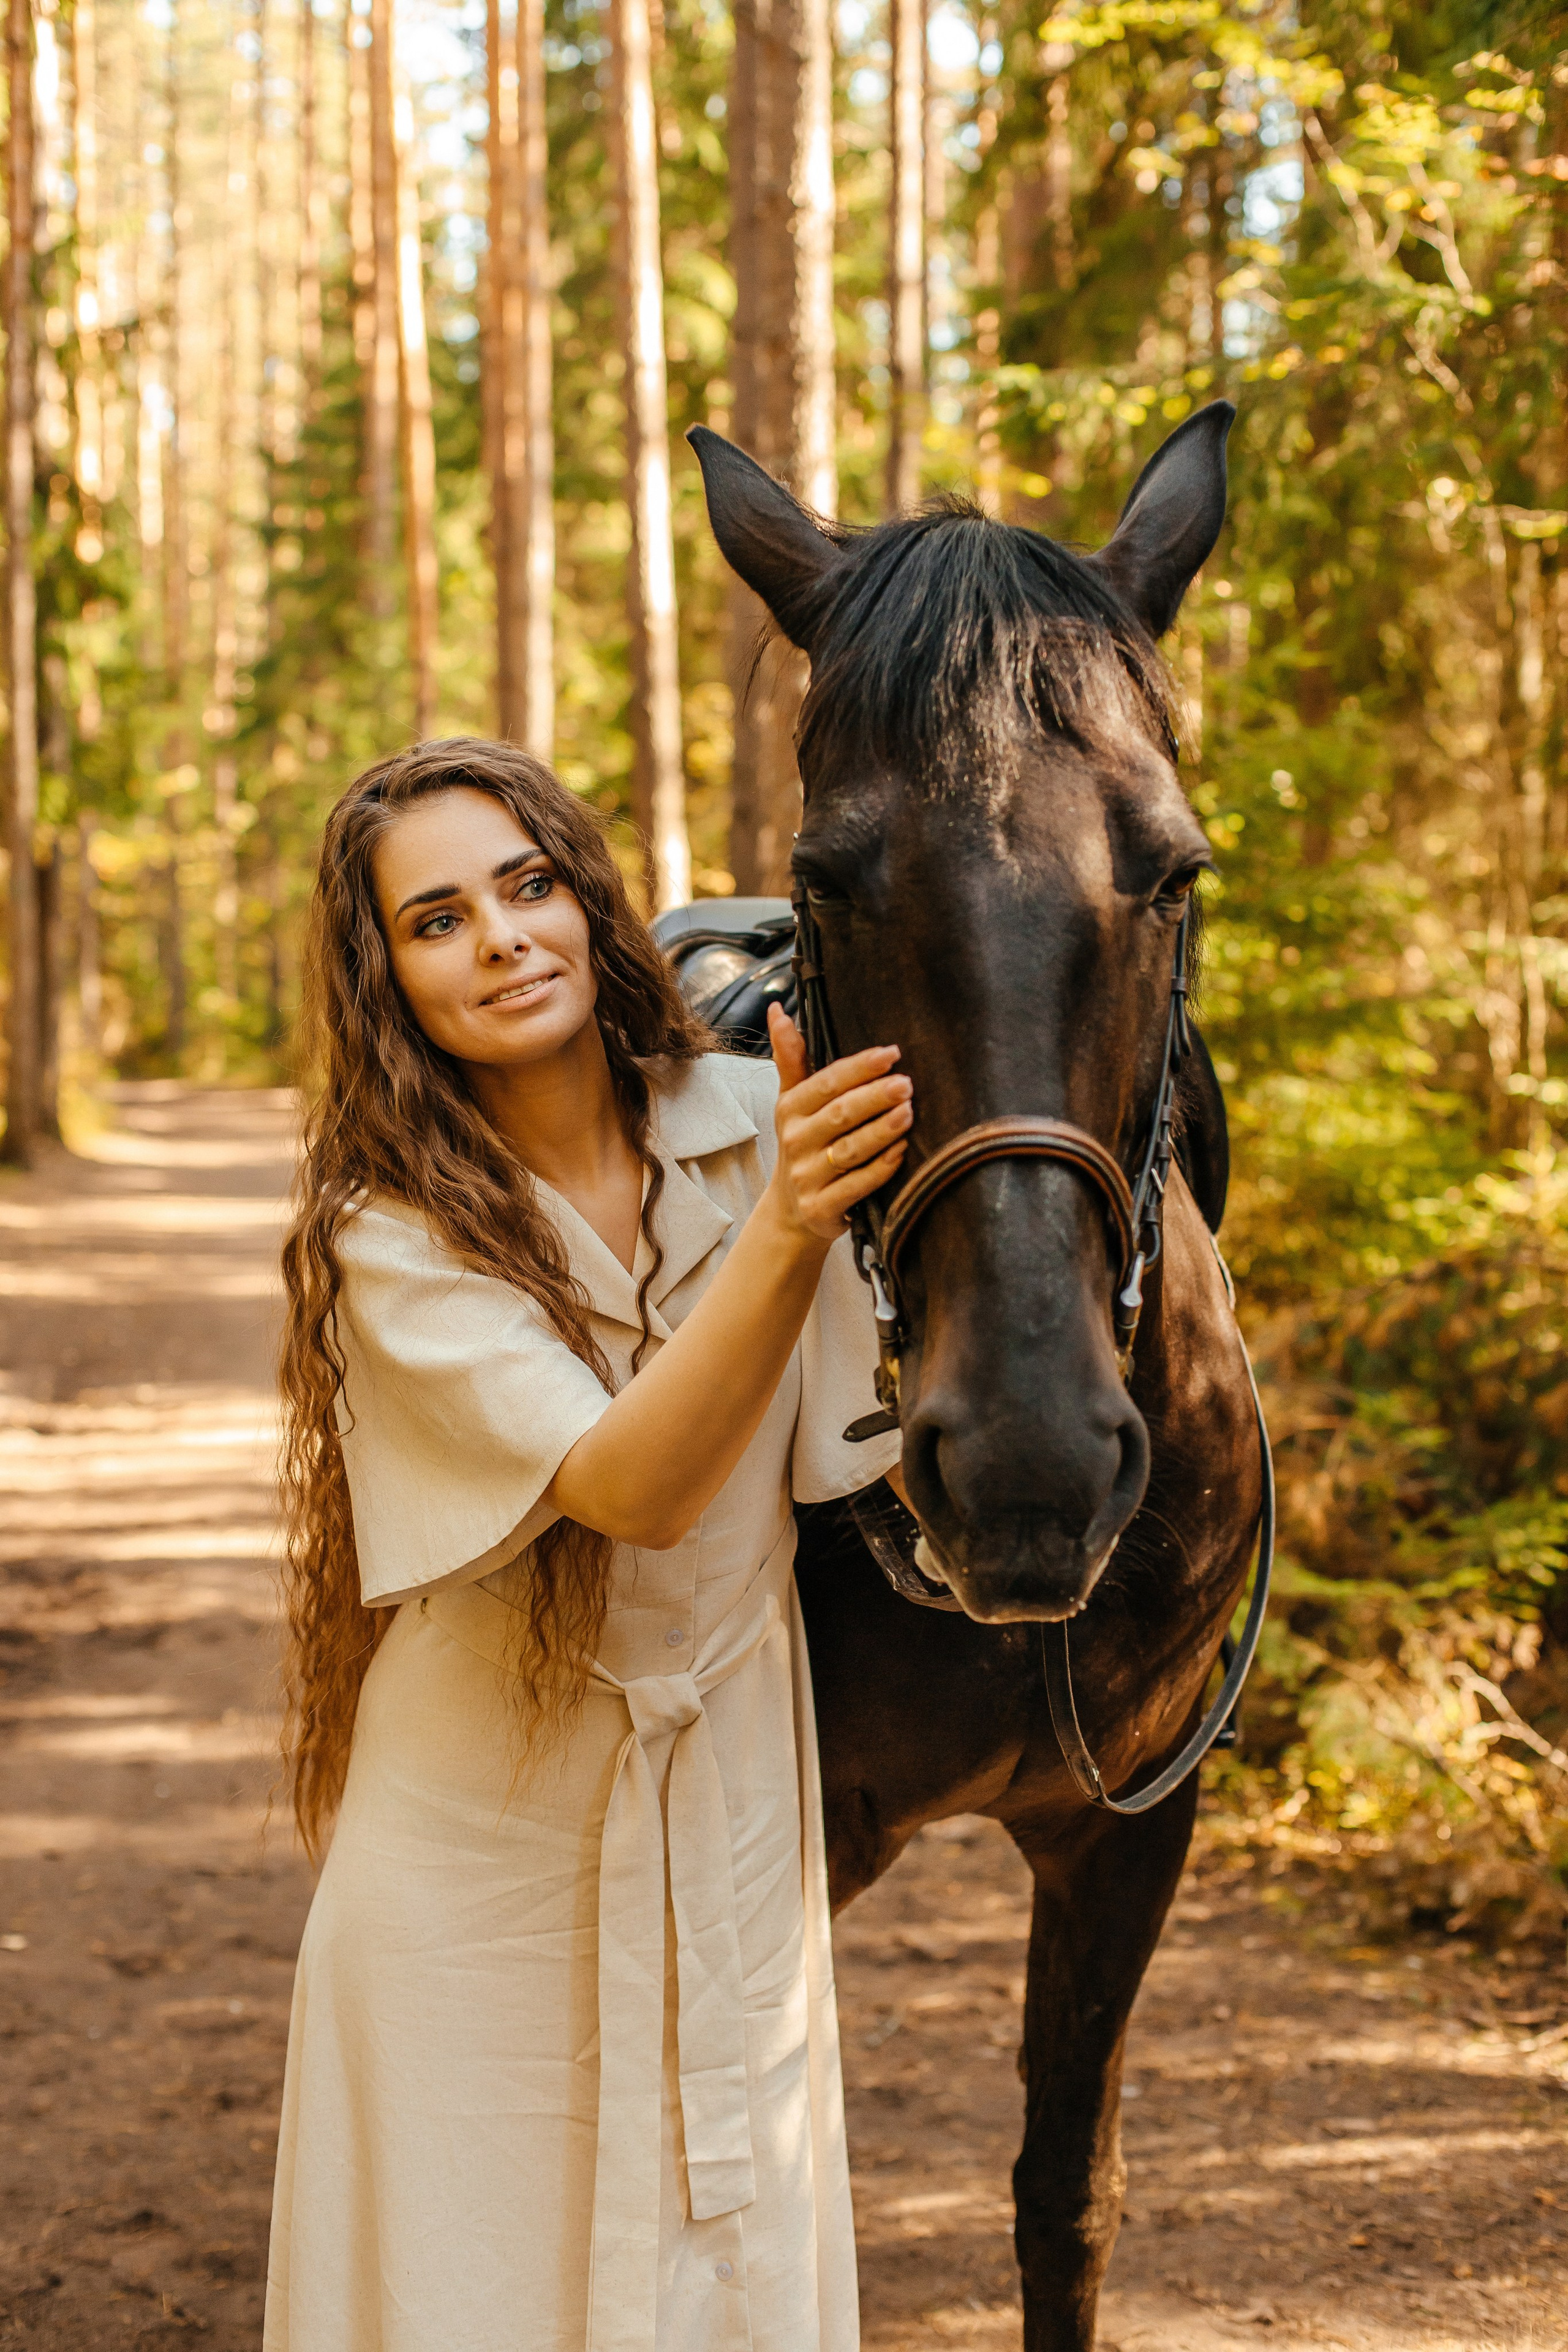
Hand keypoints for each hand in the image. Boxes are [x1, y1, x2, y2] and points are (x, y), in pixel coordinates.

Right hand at [765, 1002, 911, 1242]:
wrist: (791, 1211)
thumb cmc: (804, 1145)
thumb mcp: (792, 1102)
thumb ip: (792, 1058)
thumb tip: (778, 1011)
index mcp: (791, 1109)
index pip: (826, 1082)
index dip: (859, 1067)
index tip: (892, 1053)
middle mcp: (796, 1141)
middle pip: (841, 1114)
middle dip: (875, 1097)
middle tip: (907, 1084)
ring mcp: (807, 1177)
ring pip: (851, 1149)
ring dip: (882, 1130)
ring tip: (908, 1112)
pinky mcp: (822, 1207)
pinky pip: (857, 1185)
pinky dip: (881, 1168)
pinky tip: (901, 1152)